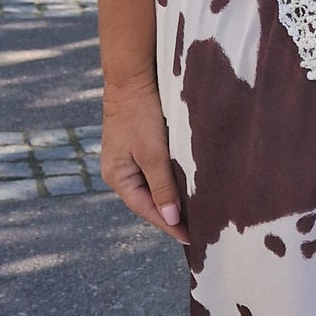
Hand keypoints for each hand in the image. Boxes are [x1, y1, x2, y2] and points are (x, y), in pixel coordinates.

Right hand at [99, 72, 189, 244]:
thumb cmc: (140, 113)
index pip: (146, 209)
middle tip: (199, 231)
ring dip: (173, 199)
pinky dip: (173, 181)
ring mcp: (130, 159)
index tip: (191, 238)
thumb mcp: (153, 153)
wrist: (133, 76)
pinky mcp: (141, 147)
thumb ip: (162, 186)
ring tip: (197, 214)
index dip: (168, 224)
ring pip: (154, 187)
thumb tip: (171, 218)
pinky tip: (189, 186)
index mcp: (117, 177)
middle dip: (172, 215)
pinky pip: (158, 172)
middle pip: (149, 201)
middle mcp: (121, 171)